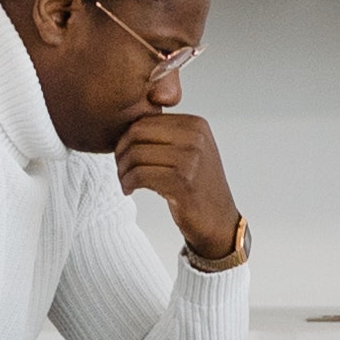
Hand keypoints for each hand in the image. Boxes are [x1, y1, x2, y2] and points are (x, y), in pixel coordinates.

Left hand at [115, 110, 244, 263]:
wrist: (218, 219)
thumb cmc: (198, 186)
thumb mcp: (191, 150)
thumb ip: (167, 133)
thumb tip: (128, 125)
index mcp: (196, 124)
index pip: (145, 119)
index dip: (126, 137)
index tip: (124, 155)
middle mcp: (195, 137)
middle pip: (137, 132)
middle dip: (121, 151)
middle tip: (121, 168)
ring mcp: (190, 159)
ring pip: (136, 154)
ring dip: (122, 170)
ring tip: (125, 181)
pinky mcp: (182, 181)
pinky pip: (140, 175)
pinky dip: (128, 183)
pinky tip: (129, 190)